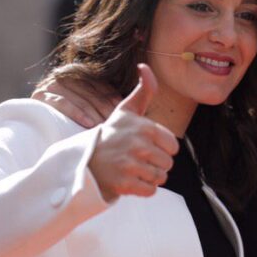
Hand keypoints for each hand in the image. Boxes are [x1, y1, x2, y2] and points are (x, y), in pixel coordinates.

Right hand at [33, 65, 120, 127]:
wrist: (34, 124)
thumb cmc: (68, 117)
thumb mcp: (88, 103)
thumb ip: (105, 99)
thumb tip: (133, 102)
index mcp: (79, 73)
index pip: (101, 86)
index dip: (114, 100)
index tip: (126, 114)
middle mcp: (65, 74)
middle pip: (92, 92)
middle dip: (106, 109)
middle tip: (118, 124)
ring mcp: (51, 83)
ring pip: (80, 98)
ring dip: (95, 113)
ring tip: (106, 127)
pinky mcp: (40, 95)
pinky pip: (61, 102)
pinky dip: (76, 113)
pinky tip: (88, 124)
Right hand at [88, 64, 178, 201]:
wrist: (83, 160)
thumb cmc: (111, 134)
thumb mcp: (126, 110)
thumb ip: (143, 90)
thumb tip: (144, 66)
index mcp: (144, 127)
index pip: (173, 146)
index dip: (162, 148)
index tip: (145, 145)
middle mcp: (138, 145)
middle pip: (168, 163)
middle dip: (156, 164)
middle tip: (137, 159)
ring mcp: (130, 165)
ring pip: (160, 177)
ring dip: (149, 177)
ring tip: (133, 169)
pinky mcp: (124, 184)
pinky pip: (150, 191)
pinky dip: (143, 189)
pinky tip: (130, 180)